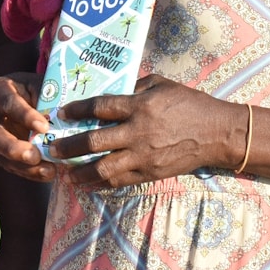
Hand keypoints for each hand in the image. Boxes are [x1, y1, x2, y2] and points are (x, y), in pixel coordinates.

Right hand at [0, 72, 55, 183]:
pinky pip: (11, 167)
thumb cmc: (35, 88)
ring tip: (47, 171)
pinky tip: (47, 174)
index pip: (6, 102)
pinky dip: (29, 173)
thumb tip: (64, 116)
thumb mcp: (40, 85)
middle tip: (34, 156)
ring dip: (23, 166)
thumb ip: (48, 97)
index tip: (44, 127)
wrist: (27, 98)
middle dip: (13, 148)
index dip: (23, 115)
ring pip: (0, 156)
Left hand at [43, 75, 240, 190]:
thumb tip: (111, 91)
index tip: (60, 114)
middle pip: (95, 141)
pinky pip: (121, 181)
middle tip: (51, 148)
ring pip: (104, 168)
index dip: (76, 110)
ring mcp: (145, 156)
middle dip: (69, 146)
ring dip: (80, 171)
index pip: (100, 107)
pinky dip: (101, 184)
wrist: (218, 133)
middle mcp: (138, 132)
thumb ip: (134, 87)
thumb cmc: (190, 103)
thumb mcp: (161, 84)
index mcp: (140, 106)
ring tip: (64, 173)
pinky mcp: (152, 173)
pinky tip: (87, 184)